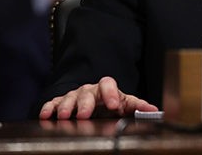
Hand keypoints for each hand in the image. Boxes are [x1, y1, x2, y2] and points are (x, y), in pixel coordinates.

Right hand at [39, 76, 157, 119]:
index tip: (114, 105)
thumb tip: (154, 110)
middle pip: (87, 93)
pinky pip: (53, 103)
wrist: (93, 105)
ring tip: (66, 116)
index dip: (111, 94)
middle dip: (86, 103)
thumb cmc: (109, 105)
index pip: (108, 84)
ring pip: (69, 98)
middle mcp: (89, 90)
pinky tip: (46, 115)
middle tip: (85, 114)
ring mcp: (74, 96)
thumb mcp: (124, 105)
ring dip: (67, 107)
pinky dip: (49, 108)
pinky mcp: (60, 103)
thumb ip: (137, 106)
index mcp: (106, 89)